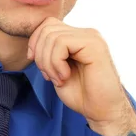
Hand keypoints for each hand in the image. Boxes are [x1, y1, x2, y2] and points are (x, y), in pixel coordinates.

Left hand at [28, 17, 135, 135]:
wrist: (102, 111)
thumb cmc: (82, 94)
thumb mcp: (57, 69)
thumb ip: (49, 52)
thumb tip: (33, 41)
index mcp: (78, 37)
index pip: (48, 24)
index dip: (35, 42)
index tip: (35, 63)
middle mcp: (86, 33)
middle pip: (47, 28)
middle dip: (40, 54)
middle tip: (48, 76)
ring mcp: (91, 37)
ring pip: (52, 36)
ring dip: (48, 62)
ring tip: (58, 79)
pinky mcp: (94, 45)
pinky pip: (62, 43)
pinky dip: (56, 63)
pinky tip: (65, 77)